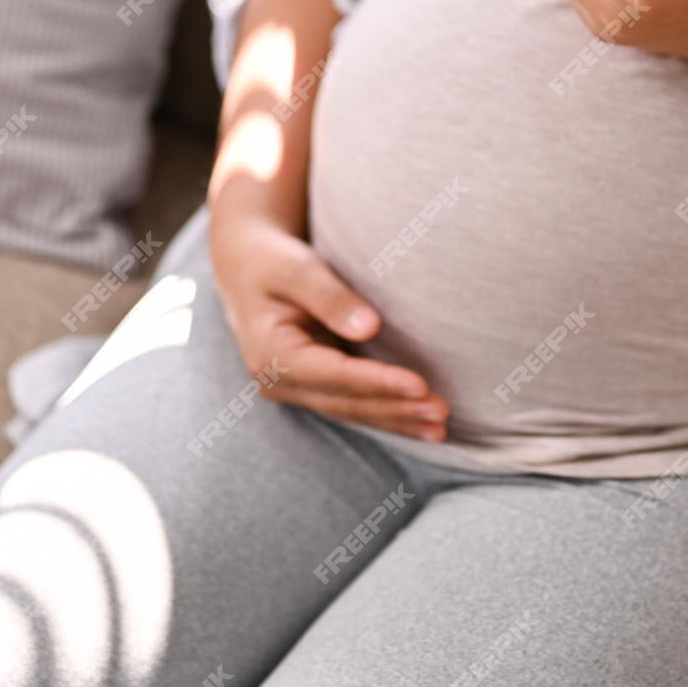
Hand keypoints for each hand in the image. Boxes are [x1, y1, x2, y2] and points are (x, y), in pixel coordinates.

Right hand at [207, 212, 449, 440]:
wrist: (245, 265)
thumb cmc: (271, 259)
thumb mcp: (295, 267)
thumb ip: (329, 296)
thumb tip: (370, 327)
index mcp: (270, 354)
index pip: (334, 374)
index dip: (378, 382)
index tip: (420, 385)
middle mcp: (280, 382)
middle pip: (346, 402)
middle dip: (396, 410)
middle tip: (442, 412)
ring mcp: (295, 389)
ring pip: (353, 411)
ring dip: (398, 420)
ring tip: (441, 427)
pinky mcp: (313, 386)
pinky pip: (354, 405)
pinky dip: (388, 413)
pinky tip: (421, 422)